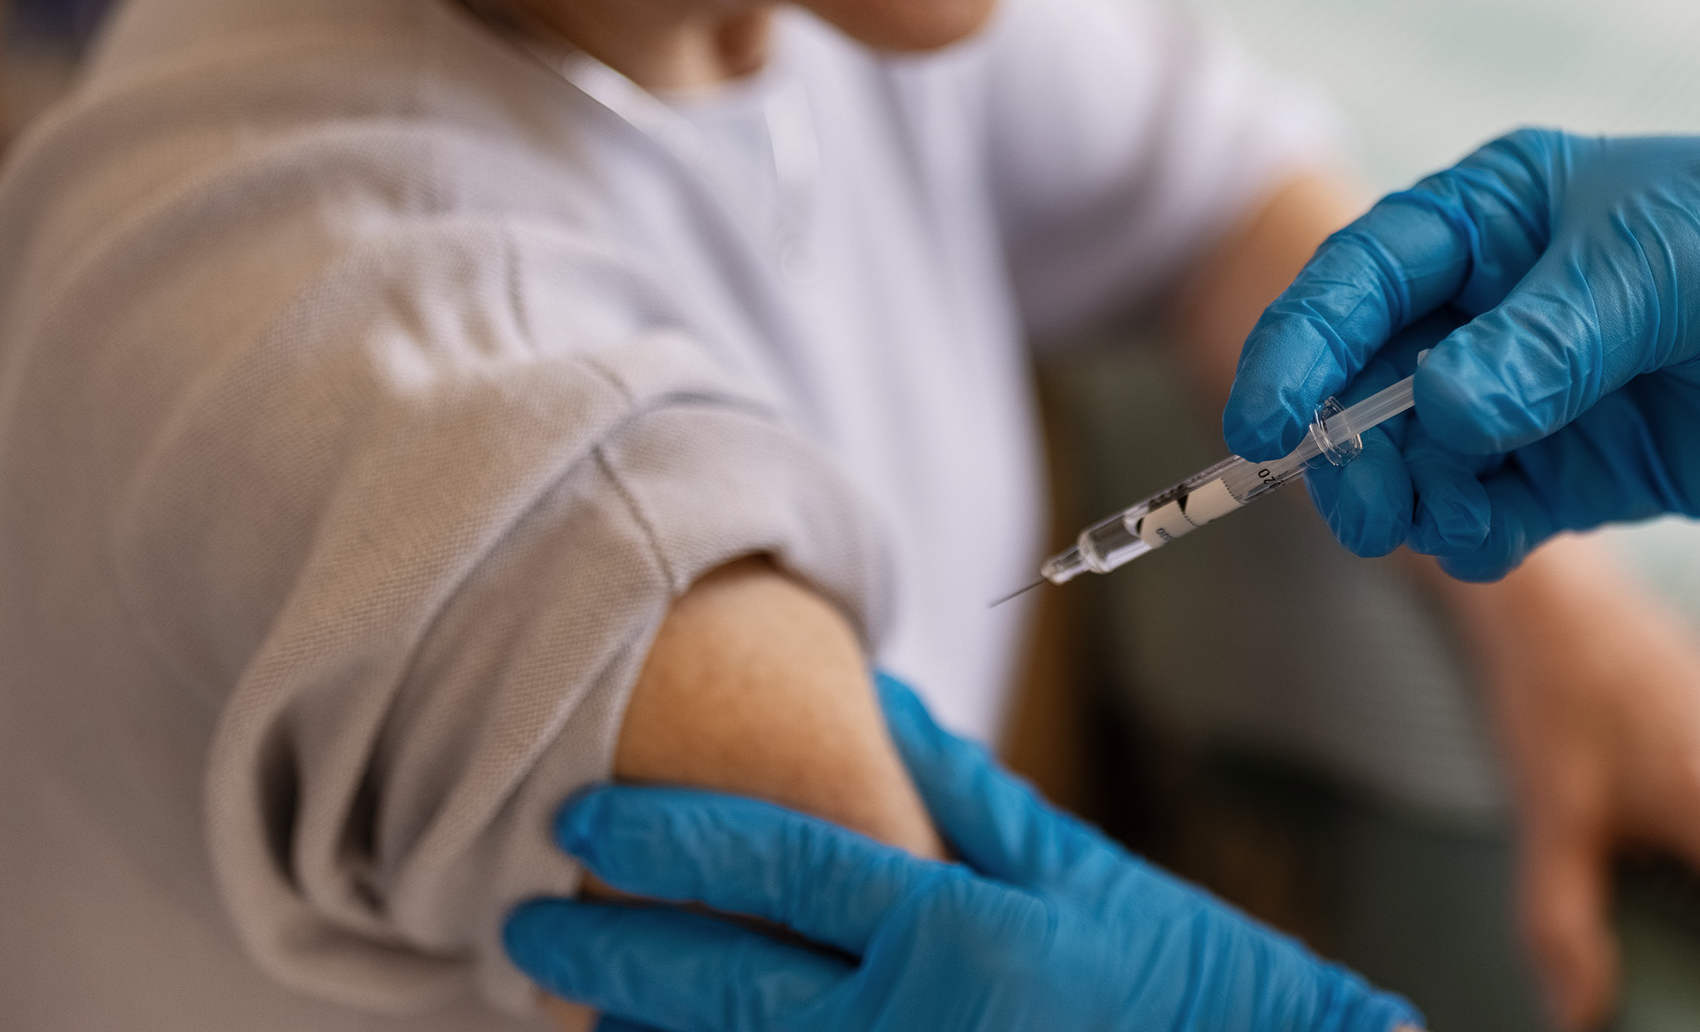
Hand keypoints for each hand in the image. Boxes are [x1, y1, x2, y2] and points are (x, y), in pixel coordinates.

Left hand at [504, 674, 1419, 1031]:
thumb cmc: (1178, 979)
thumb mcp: (1074, 872)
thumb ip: (960, 795)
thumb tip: (872, 701)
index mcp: (956, 936)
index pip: (779, 870)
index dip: (668, 840)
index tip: (582, 820)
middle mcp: (912, 1029)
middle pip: (717, 985)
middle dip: (605, 947)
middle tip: (521, 921)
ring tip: (570, 1005)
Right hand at [1224, 111, 1699, 579]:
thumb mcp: (1669, 266)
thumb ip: (1550, 339)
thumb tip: (1439, 411)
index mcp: (1495, 214)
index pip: (1361, 277)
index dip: (1300, 347)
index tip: (1265, 424)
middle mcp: (1495, 302)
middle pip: (1366, 380)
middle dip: (1350, 445)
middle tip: (1374, 506)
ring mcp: (1535, 390)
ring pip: (1416, 457)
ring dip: (1415, 497)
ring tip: (1468, 516)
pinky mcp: (1582, 468)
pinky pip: (1488, 510)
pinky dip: (1473, 532)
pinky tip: (1501, 536)